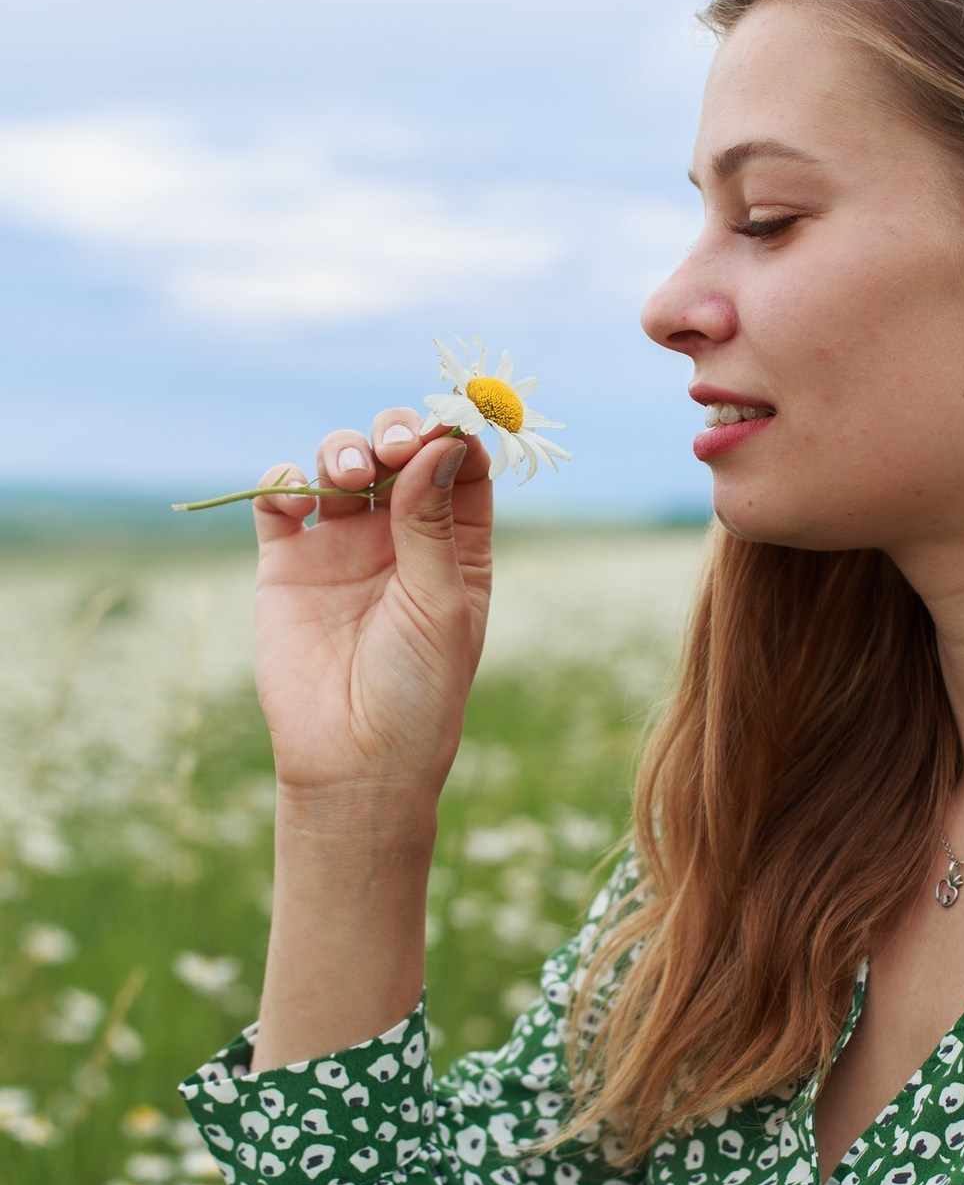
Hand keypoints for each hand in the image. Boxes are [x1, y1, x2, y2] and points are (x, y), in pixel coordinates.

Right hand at [251, 409, 492, 846]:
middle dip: (396, 433)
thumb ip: (433, 522)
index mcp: (455, 546)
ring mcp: (343, 546)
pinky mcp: (287, 562)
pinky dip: (283, 479)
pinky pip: (281, 500)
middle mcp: (400, 537)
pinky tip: (297, 495)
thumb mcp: (440, 603)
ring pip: (341, 464)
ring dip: (343, 449)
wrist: (352, 760)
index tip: (445, 424)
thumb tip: (443, 441)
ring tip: (348, 476)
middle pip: (399, 453)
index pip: (461, 468)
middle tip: (394, 447)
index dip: (454, 436)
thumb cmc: (418, 689)